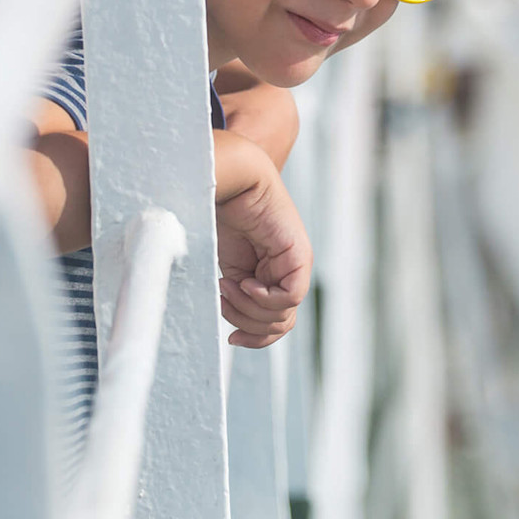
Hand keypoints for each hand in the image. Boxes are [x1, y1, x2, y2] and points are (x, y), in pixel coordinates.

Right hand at [213, 131, 311, 347]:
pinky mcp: (298, 255)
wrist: (229, 181)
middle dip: (246, 323)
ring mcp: (295, 265)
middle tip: (223, 298)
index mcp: (270, 279)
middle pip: (278, 326)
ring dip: (248, 310)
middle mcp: (287, 274)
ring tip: (228, 286)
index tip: (230, 336)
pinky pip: (290, 296)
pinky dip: (263, 298)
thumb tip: (235, 333)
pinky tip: (244, 282)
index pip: (275, 325)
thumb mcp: (226, 268)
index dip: (253, 337)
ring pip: (283, 316)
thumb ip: (236, 297)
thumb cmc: (220, 216)